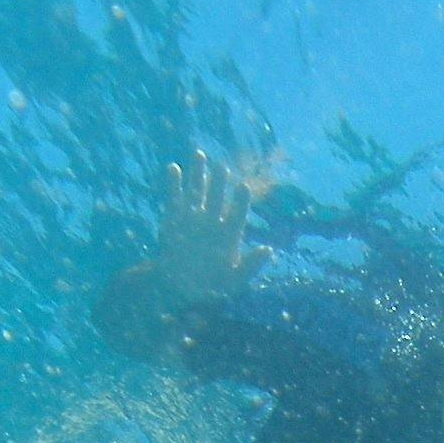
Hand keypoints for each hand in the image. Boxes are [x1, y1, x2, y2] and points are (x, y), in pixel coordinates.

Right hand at [152, 151, 259, 303]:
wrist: (182, 288)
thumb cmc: (213, 286)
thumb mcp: (235, 280)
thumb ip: (251, 265)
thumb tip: (269, 250)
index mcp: (230, 233)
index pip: (238, 213)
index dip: (241, 201)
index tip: (243, 187)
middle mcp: (213, 220)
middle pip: (218, 195)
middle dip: (220, 181)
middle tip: (222, 167)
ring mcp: (194, 217)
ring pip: (198, 190)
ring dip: (198, 173)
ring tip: (199, 154)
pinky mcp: (175, 217)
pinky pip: (175, 197)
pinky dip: (174, 183)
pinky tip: (174, 168)